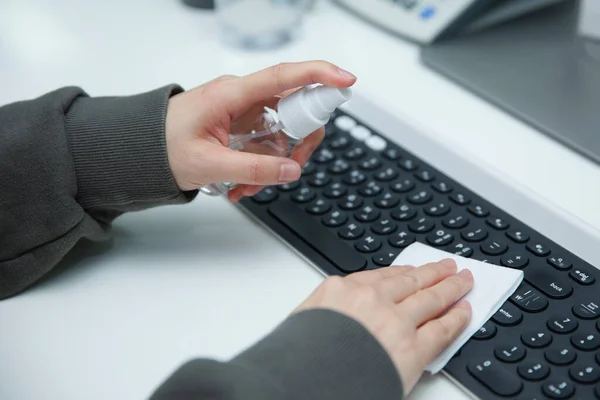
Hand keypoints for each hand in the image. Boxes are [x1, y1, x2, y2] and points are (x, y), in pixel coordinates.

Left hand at [165, 61, 356, 201]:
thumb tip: (292, 170)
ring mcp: (243, 112)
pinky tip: (241, 186)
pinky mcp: (240, 126)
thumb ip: (253, 169)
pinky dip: (262, 166)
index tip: (346, 80)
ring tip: (247, 189)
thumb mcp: (208, 165)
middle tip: (292, 168)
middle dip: (299, 142)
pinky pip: (266, 143)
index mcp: (231, 95)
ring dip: (275, 163)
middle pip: (294, 108)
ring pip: (282, 131)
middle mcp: (242, 98)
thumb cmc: (160, 148)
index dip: (319, 75)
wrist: (137, 151)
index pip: (283, 77)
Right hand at [294, 259, 472, 395]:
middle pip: (411, 281)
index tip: (413, 270)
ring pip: (431, 298)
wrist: (303, 381)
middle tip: (447, 266)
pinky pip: (441, 329)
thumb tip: (337, 314)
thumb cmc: (299, 358)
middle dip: (432, 273)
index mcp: (342, 289)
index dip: (403, 272)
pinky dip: (456, 318)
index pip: (381, 276)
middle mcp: (371, 299)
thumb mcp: (303, 321)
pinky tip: (465, 311)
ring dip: (451, 287)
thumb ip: (328, 310)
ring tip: (463, 280)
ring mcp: (394, 322)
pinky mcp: (411, 349)